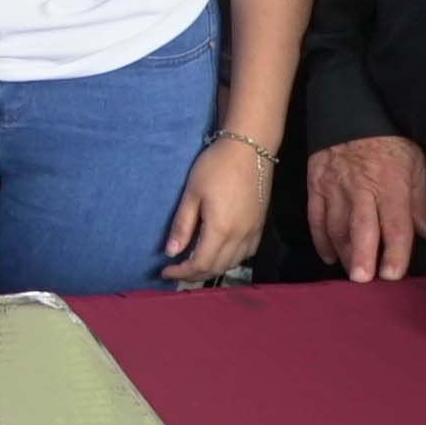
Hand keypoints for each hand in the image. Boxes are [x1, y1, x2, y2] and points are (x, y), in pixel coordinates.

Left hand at [156, 138, 272, 282]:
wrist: (249, 150)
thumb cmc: (215, 167)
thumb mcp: (192, 194)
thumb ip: (182, 225)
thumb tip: (171, 252)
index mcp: (221, 230)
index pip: (200, 264)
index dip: (182, 272)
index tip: (165, 271)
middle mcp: (240, 237)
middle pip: (217, 268)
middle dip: (194, 275)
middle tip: (176, 271)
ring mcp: (253, 233)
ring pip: (232, 263)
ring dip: (212, 269)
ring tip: (193, 265)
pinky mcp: (260, 227)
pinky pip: (245, 254)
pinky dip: (229, 260)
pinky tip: (218, 254)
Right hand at [304, 135, 425, 279]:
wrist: (353, 112)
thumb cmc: (391, 142)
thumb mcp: (415, 167)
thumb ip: (420, 204)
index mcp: (391, 186)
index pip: (395, 225)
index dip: (396, 252)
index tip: (394, 275)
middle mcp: (362, 190)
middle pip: (361, 228)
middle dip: (362, 256)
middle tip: (362, 280)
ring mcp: (335, 188)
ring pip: (336, 226)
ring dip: (343, 252)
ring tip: (351, 272)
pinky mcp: (315, 184)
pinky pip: (315, 216)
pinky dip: (320, 238)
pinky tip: (329, 256)